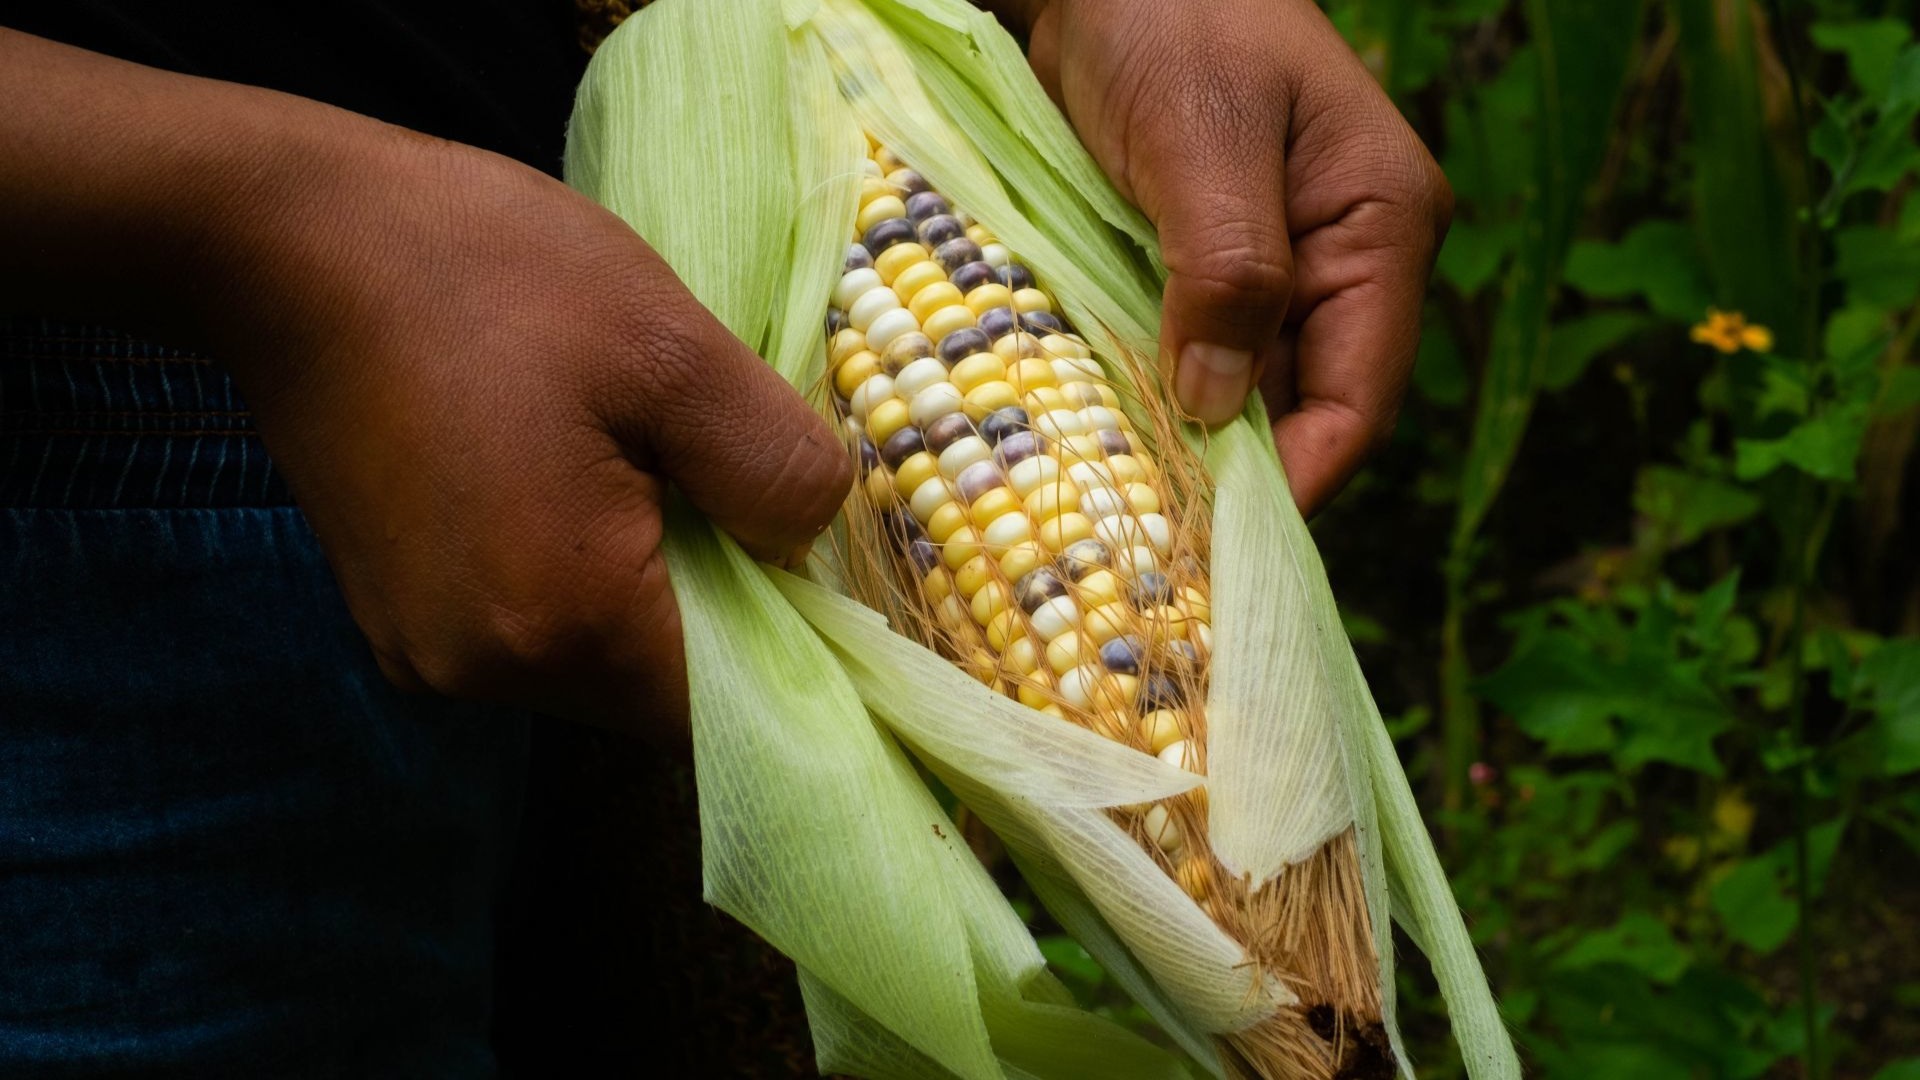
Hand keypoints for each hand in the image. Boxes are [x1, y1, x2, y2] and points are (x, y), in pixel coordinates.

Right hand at [214, 129, 850, 737]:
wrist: (287, 242)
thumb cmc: (483, 273)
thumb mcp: (670, 345)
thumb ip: (772, 464)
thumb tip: (810, 543)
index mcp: (561, 620)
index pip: (732, 703)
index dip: (796, 642)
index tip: (814, 561)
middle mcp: (487, 673)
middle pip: (661, 691)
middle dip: (722, 605)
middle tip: (726, 484)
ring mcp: (428, 654)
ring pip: (598, 662)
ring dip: (649, 588)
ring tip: (644, 465)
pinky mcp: (398, 618)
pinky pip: (533, 629)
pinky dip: (580, 576)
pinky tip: (574, 477)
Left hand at [995, 0, 1451, 513]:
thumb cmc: (1171, 17)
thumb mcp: (1201, 139)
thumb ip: (1227, 273)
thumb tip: (1218, 413)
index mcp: (1381, 226)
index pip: (1358, 397)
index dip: (1295, 483)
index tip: (1213, 543)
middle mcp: (1341, 262)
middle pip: (1301, 410)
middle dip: (1231, 476)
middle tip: (1146, 544)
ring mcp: (1273, 268)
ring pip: (1240, 393)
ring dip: (1182, 444)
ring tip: (1114, 508)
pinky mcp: (1204, 267)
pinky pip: (1190, 356)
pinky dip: (1148, 398)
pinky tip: (1096, 437)